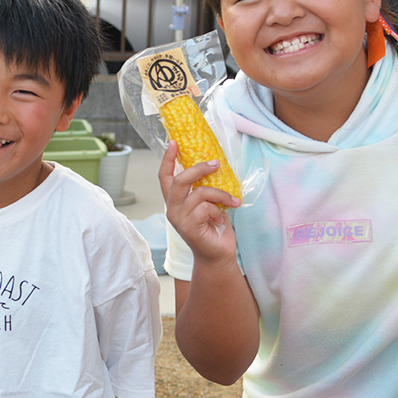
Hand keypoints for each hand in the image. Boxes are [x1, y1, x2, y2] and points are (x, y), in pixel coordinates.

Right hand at [159, 141, 240, 265]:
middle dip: (199, 169)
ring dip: (219, 193)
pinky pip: (205, 207)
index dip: (167, 159)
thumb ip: (205, 188)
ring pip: (198, 193)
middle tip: (216, 163)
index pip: (165, 177)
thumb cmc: (214, 227)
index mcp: (174, 201)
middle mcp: (172, 209)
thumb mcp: (209, 202)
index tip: (173, 142)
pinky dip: (218, 209)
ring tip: (232, 199)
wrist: (218, 255)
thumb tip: (214, 164)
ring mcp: (178, 219)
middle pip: (179, 180)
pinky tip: (222, 217)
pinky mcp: (189, 227)